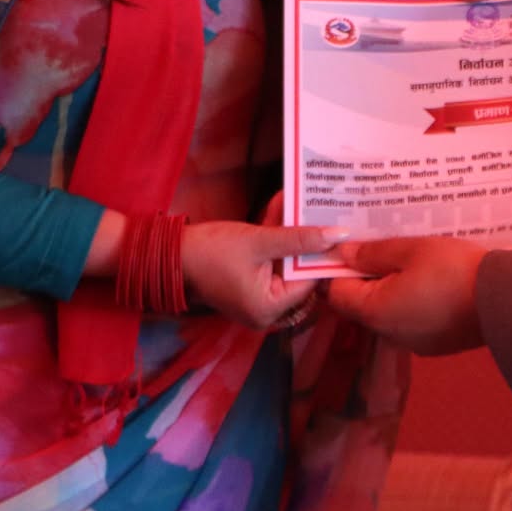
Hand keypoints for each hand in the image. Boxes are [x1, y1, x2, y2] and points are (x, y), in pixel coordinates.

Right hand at [182, 221, 344, 331]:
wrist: (171, 252)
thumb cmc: (213, 251)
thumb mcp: (260, 241)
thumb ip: (300, 239)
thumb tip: (340, 235)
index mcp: (270, 309)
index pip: (309, 282)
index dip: (322, 254)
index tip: (338, 226)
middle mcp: (266, 310)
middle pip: (298, 271)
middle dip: (307, 238)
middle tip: (324, 210)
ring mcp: (257, 297)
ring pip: (285, 261)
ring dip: (290, 231)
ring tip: (302, 200)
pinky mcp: (249, 282)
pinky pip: (270, 259)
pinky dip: (275, 236)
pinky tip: (282, 206)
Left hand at [324, 236, 486, 354]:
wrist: (504, 299)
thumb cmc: (453, 270)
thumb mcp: (411, 250)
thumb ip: (374, 253)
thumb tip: (344, 255)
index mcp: (376, 311)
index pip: (337, 293)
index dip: (339, 269)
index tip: (353, 247)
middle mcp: (389, 334)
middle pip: (363, 304)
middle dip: (370, 277)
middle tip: (389, 248)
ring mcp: (413, 342)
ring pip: (390, 312)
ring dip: (395, 289)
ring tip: (415, 261)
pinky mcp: (435, 344)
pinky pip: (413, 321)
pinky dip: (416, 302)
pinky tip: (435, 283)